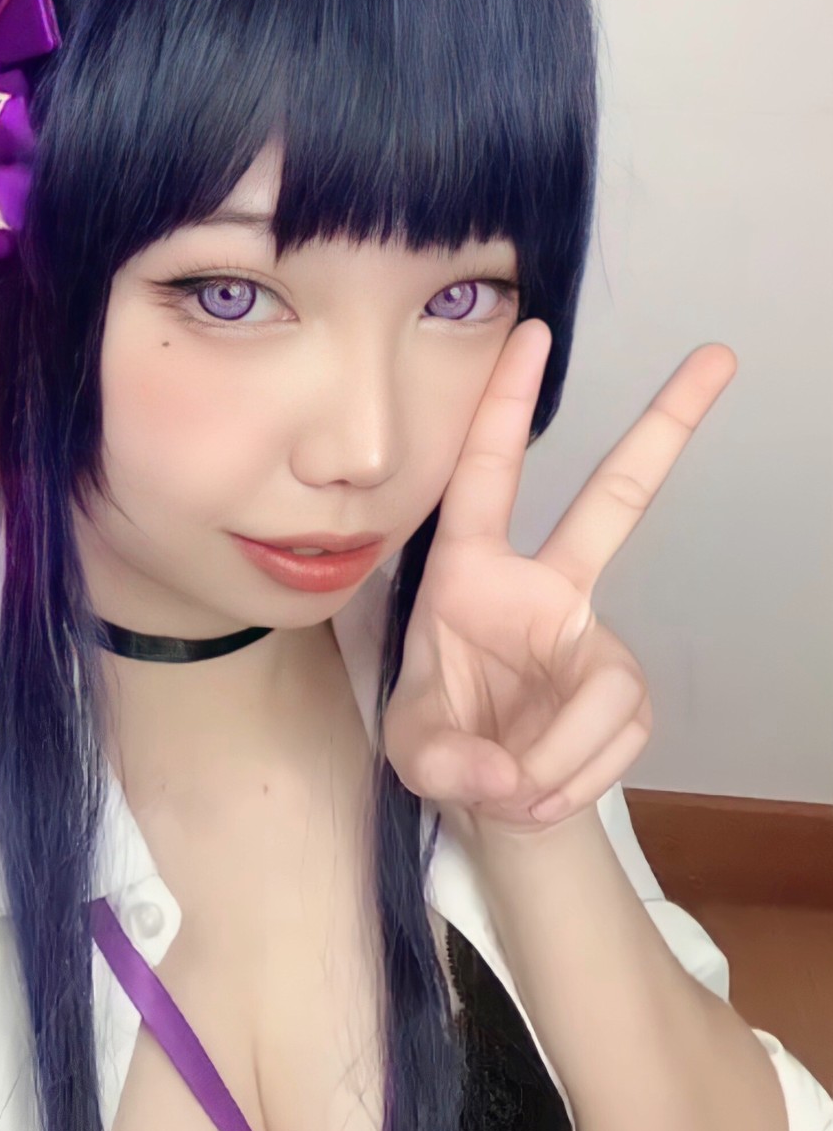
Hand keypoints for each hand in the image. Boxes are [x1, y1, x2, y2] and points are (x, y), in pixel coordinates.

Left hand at [382, 320, 736, 836]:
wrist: (493, 798)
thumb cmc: (443, 745)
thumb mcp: (414, 756)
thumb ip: (444, 762)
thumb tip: (504, 773)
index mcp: (470, 575)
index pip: (486, 478)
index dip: (507, 407)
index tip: (533, 332)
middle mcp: (544, 590)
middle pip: (616, 498)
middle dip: (667, 426)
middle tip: (716, 356)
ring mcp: (594, 636)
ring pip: (601, 696)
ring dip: (551, 759)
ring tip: (510, 785)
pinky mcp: (626, 689)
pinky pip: (613, 739)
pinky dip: (569, 780)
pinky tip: (538, 788)